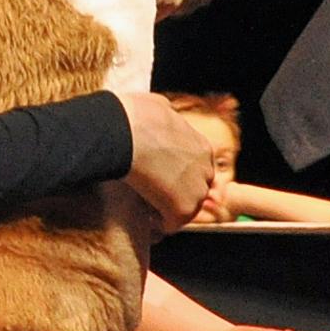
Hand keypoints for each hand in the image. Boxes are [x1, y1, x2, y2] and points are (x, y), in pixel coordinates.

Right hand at [117, 91, 212, 228]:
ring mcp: (196, 189)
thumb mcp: (159, 106)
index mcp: (202, 146)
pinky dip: (161, 224)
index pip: (197, 168)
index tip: (161, 176)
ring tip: (150, 208)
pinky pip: (173, 224)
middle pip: (196, 188)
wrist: (124, 133)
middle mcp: (205, 168)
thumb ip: (167, 117)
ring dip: (170, 209)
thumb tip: (159, 113)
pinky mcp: (182, 208)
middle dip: (177, 192)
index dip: (178, 174)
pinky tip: (147, 218)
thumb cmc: (134, 117)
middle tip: (155, 193)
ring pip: (187, 207)